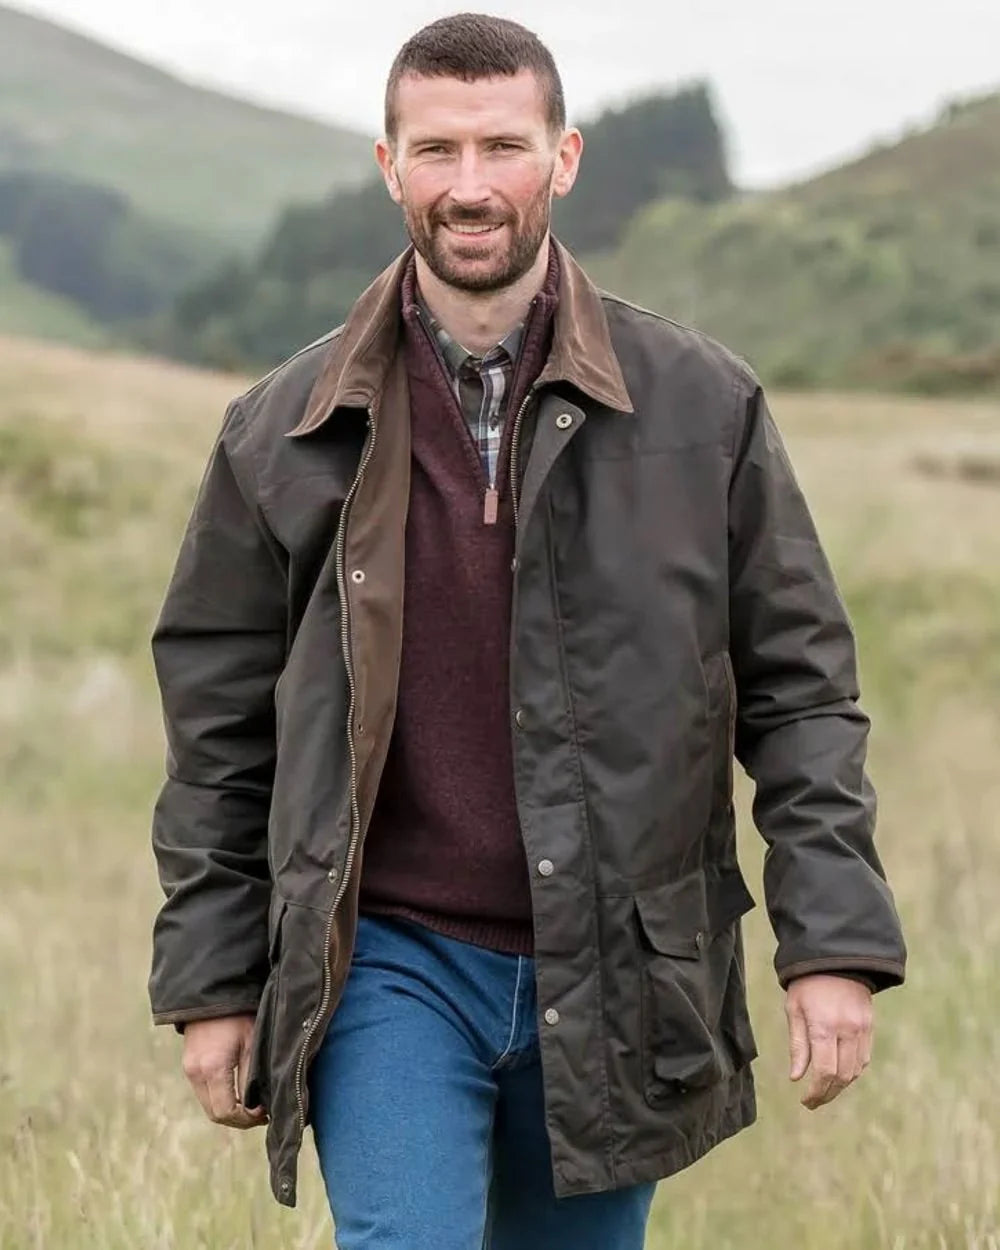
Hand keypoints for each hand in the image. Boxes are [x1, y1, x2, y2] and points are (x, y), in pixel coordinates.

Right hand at [181, 1014, 267, 1128]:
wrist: (212, 993)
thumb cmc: (237, 1014)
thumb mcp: (251, 1043)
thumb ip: (251, 1076)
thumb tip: (258, 1104)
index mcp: (213, 1068)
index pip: (226, 1112)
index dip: (247, 1119)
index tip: (264, 1111)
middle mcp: (196, 1073)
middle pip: (215, 1114)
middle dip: (239, 1120)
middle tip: (260, 1113)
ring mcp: (189, 1070)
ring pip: (209, 1105)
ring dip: (229, 1110)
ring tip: (252, 1104)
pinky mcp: (189, 1065)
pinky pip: (204, 1092)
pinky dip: (220, 1098)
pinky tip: (238, 1091)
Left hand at [785, 974, 873, 1109]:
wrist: (837, 958)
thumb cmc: (807, 983)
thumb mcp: (794, 1009)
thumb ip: (798, 1045)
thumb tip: (796, 1077)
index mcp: (824, 1025)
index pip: (825, 1071)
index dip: (816, 1092)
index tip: (805, 1100)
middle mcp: (847, 1030)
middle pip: (842, 1076)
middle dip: (827, 1094)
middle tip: (813, 1102)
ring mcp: (862, 1029)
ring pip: (855, 1071)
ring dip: (840, 1086)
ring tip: (824, 1090)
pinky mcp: (870, 1027)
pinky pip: (864, 1058)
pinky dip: (852, 1071)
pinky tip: (839, 1074)